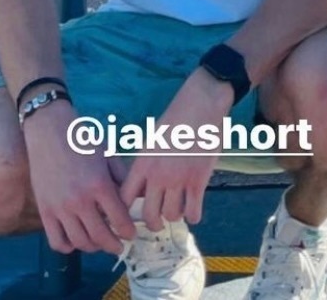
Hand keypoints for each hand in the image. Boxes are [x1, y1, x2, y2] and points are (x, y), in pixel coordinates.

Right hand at [23, 106, 136, 255]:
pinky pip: (57, 241)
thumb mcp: (107, 155)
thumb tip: (134, 198)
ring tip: (99, 243)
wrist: (49, 131)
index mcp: (99, 184)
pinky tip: (75, 241)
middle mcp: (80, 200)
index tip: (130, 234)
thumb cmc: (81, 140)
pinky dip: (68, 247)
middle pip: (100, 236)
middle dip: (113, 245)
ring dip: (93, 247)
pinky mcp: (45, 212)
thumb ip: (121, 178)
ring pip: (80, 242)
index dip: (127, 231)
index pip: (119, 219)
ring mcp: (60, 208)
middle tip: (118, 245)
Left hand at [119, 67, 231, 229]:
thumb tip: (140, 192)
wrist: (202, 102)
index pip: (124, 199)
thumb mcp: (153, 141)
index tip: (131, 217)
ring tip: (178, 210)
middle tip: (157, 222)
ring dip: (174, 216)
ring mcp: (179, 179)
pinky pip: (193, 212)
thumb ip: (146, 167)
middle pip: (148, 215)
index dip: (125, 213)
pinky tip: (193, 210)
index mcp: (143, 163)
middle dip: (152, 223)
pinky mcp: (199, 180)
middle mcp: (158, 174)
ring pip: (171, 216)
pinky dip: (193, 215)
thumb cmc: (176, 118)